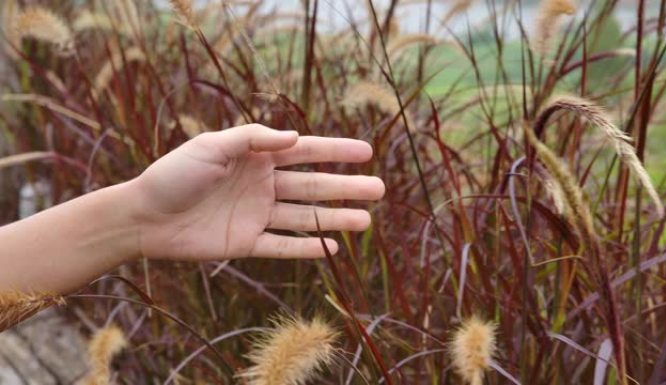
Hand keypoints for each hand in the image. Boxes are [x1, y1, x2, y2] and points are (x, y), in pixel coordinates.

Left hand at [132, 124, 384, 260]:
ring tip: (366, 221)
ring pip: (304, 217)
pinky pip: (282, 245)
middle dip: (347, 187)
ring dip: (335, 219)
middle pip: (313, 186)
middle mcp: (262, 185)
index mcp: (256, 157)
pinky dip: (306, 248)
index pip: (305, 151)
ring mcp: (256, 215)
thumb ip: (253, 139)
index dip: (336, 150)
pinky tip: (332, 247)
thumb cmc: (174, 173)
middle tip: (380, 189)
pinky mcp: (246, 242)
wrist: (143, 216)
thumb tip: (296, 137)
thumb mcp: (211, 146)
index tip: (367, 151)